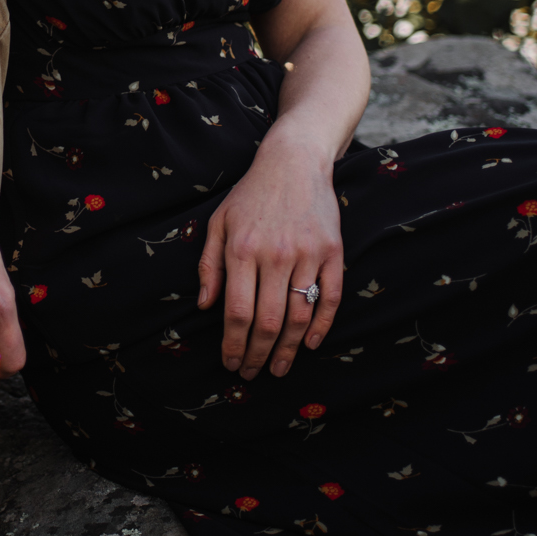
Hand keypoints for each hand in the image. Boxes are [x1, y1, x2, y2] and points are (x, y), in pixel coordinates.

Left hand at [196, 137, 342, 379]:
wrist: (293, 162)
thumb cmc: (250, 196)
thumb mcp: (218, 223)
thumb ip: (209, 265)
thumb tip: (204, 307)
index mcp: (242, 250)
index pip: (237, 312)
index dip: (233, 344)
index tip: (231, 363)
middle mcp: (275, 255)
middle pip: (268, 321)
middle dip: (257, 354)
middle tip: (252, 373)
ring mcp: (307, 254)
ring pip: (299, 316)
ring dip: (289, 349)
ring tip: (278, 368)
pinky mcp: (333, 251)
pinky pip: (330, 297)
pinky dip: (322, 326)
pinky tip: (312, 344)